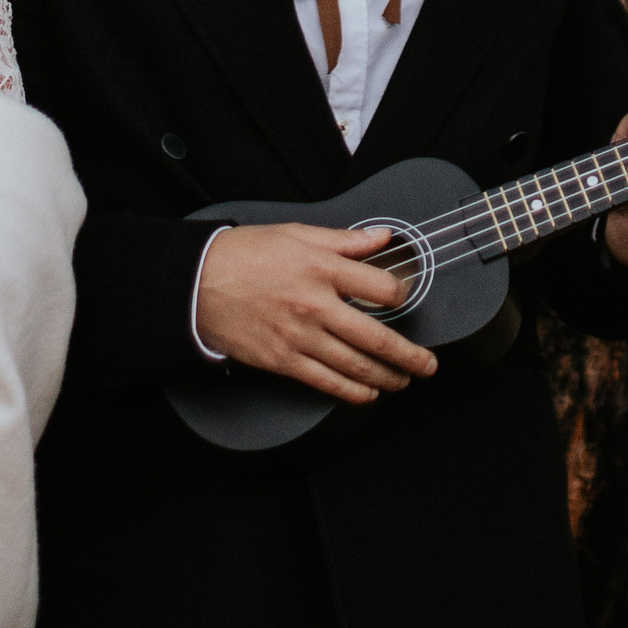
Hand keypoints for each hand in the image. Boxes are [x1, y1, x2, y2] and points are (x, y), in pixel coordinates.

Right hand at [194, 220, 438, 404]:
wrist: (199, 284)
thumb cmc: (246, 254)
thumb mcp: (296, 233)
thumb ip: (344, 239)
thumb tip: (382, 237)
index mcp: (322, 268)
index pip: (381, 286)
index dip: (401, 292)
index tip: (403, 296)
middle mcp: (316, 305)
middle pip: (378, 337)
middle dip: (410, 356)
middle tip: (428, 364)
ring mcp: (301, 337)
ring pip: (357, 367)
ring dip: (388, 378)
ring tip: (404, 381)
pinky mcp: (284, 361)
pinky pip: (327, 383)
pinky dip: (353, 393)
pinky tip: (367, 394)